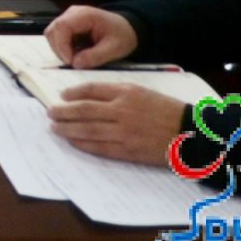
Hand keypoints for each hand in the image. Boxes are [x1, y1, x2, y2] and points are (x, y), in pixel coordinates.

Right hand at [43, 4, 138, 68]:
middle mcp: (73, 13)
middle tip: (73, 64)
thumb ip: (96, 56)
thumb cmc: (123, 35)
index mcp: (85, 15)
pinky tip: (77, 55)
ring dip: (60, 50)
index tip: (70, 62)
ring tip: (77, 60)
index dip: (61, 45)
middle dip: (59, 50)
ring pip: (53, 35)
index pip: (62, 26)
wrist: (129, 28)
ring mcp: (69, 19)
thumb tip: (75, 64)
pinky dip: (64, 49)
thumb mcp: (115, 48)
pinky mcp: (69, 26)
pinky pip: (58, 38)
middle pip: (53, 30)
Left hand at [47, 82, 186, 164]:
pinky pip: (99, 147)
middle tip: (50, 112)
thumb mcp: (143, 92)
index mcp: (126, 92)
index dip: (73, 93)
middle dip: (63, 112)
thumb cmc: (167, 111)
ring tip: (54, 127)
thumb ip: (117, 93)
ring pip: (87, 129)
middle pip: (84, 110)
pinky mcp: (127, 150)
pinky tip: (72, 141)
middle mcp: (121, 110)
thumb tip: (90, 97)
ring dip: (67, 128)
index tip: (62, 96)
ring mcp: (123, 132)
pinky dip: (83, 144)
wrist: (190, 134)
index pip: (92, 90)